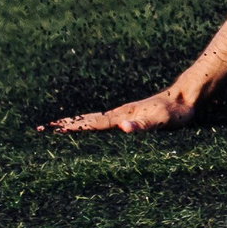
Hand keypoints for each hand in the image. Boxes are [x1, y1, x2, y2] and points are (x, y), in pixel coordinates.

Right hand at [42, 88, 195, 133]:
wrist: (186, 97)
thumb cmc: (174, 112)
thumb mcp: (160, 121)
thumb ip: (142, 124)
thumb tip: (122, 127)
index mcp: (120, 116)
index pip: (90, 124)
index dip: (71, 128)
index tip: (50, 130)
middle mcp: (118, 114)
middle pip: (85, 119)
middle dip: (64, 124)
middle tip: (41, 128)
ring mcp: (122, 114)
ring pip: (92, 120)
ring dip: (73, 123)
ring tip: (55, 127)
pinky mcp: (129, 116)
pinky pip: (103, 121)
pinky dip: (88, 124)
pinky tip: (86, 127)